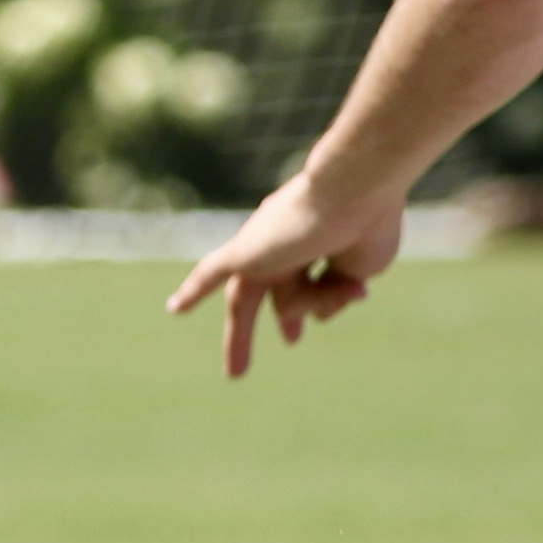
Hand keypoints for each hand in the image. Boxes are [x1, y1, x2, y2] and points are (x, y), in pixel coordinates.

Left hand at [167, 169, 406, 377]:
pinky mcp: (244, 252)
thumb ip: (332, 294)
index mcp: (316, 240)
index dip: (316, 305)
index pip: (310, 279)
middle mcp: (286, 240)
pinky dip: (194, 291)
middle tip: (293, 340)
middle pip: (287, 289)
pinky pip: (212, 273)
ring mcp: (263, 245)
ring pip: (282, 300)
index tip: (302, 333)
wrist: (356, 188)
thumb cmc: (367, 224)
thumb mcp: (358, 272)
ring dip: (302, 309)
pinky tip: (175, 310)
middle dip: (290, 315)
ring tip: (261, 354)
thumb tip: (309, 316)